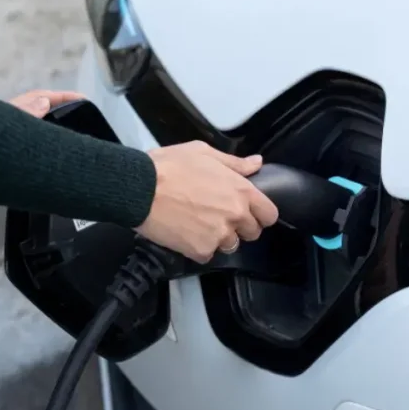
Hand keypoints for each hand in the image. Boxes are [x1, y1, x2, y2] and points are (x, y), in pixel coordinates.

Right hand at [135, 141, 279, 262]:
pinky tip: (185, 233)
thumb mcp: (204, 153)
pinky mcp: (201, 250)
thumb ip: (235, 163)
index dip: (260, 215)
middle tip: (219, 217)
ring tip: (198, 224)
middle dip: (239, 227)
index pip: (269, 214)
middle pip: (252, 233)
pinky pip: (207, 255)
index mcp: (241, 190)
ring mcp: (219, 234)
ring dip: (218, 239)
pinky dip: (197, 248)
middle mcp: (235, 214)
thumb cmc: (168, 166)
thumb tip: (256, 163)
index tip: (250, 214)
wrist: (139, 188)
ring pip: (230, 245)